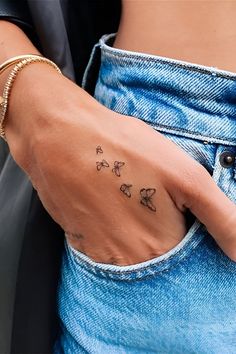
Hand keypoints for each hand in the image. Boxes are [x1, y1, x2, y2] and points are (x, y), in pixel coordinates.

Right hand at [5, 64, 235, 263]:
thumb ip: (223, 219)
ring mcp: (101, 256)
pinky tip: (113, 202)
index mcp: (160, 250)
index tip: (179, 208)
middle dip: (167, 230)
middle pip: (163, 258)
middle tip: (153, 197)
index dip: (192, 231)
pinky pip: (111, 246)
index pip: (192, 260)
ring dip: (140, 230)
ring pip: (136, 253)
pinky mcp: (83, 243)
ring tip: (132, 197)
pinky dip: (118, 229)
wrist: (61, 138)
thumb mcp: (187, 176)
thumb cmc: (123, 150)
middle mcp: (129, 263)